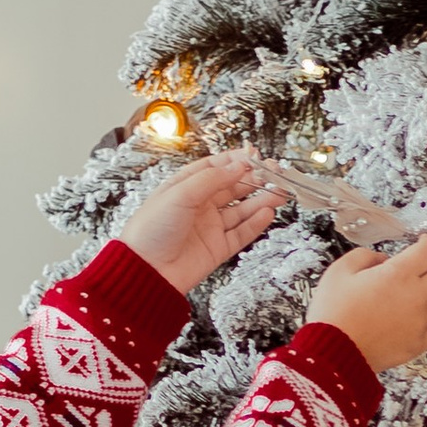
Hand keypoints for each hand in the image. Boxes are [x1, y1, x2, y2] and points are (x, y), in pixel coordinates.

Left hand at [119, 150, 281, 294]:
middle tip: (276, 174)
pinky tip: (267, 213)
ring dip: (261, 200)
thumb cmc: (150, 230)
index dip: (236, 160)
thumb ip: (212, 179)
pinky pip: (242, 233)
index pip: (216, 168)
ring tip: (280, 193)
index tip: (255, 155)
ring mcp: (210, 227)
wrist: (146, 271)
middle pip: (233, 188)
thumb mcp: (180, 194)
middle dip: (255, 179)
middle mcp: (199, 206)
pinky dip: (256, 223)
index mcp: (185, 187)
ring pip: (242, 210)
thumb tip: (238, 166)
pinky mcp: (217, 248)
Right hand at [305, 237, 426, 372]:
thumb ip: (365, 256)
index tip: (423, 242)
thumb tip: (381, 260)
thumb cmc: (333, 313)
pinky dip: (425, 322)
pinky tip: (410, 320)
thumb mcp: (339, 271)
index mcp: (398, 274)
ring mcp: (419, 323)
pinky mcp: (417, 345)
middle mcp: (415, 297)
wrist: (332, 355)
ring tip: (414, 293)